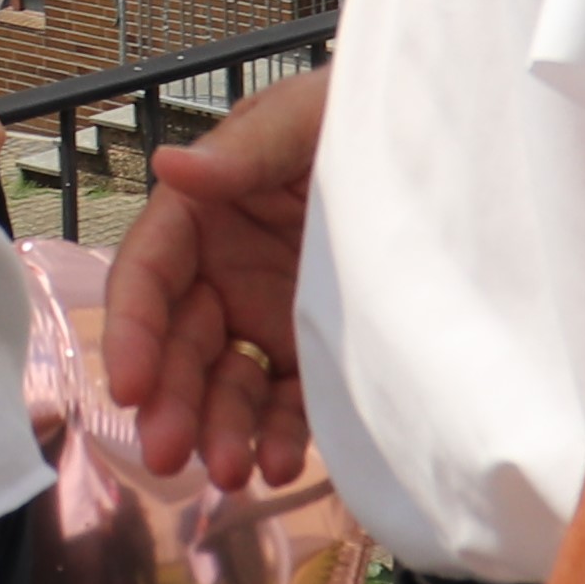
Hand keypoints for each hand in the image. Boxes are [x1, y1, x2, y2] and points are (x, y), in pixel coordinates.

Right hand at [100, 64, 328, 486]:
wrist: (455, 146)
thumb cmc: (367, 112)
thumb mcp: (307, 115)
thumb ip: (247, 148)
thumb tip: (172, 167)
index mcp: (206, 211)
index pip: (149, 275)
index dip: (132, 331)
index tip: (129, 385)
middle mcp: (228, 270)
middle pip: (181, 344)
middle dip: (171, 402)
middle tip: (169, 455)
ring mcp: (272, 316)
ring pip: (228, 386)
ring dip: (221, 430)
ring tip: (235, 471)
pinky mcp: (319, 352)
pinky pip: (290, 404)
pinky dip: (281, 437)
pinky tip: (284, 462)